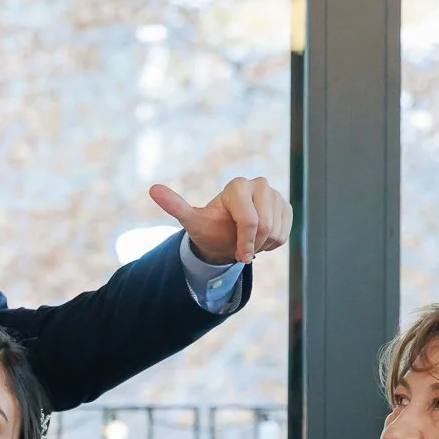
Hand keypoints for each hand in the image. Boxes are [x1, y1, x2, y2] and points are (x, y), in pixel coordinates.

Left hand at [149, 176, 291, 264]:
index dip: (244, 243)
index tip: (237, 255)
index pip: (250, 221)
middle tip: (240, 246)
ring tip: (248, 239)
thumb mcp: (191, 221)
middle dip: (252, 245)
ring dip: (262, 245)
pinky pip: (285, 234)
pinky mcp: (286, 206)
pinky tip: (260, 238)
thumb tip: (152, 189)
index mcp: (238, 185)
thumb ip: (175, 205)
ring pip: (276, 232)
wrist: (225, 236)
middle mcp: (259, 184)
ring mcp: (276, 194)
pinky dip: (273, 244)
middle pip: (265, 226)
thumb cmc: (209, 229)